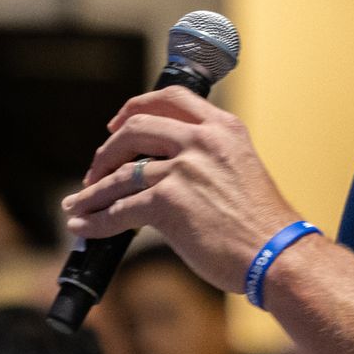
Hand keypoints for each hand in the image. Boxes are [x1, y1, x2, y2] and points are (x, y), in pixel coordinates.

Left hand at [60, 87, 298, 293]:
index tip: (117, 123)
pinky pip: (119, 210)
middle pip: (135, 129)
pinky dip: (96, 220)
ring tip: (77, 205)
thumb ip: (209, 159)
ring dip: (92, 192)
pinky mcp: (169, 202)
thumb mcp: (242, 170)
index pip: (171, 99)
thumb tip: (165, 171)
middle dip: (106, 151)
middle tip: (94, 170)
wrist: (277, 254)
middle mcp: (202, 141)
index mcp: (223, 128)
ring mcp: (184, 169)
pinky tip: (86, 227)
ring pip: (120, 174)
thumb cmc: (263, 224)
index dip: (136, 107)